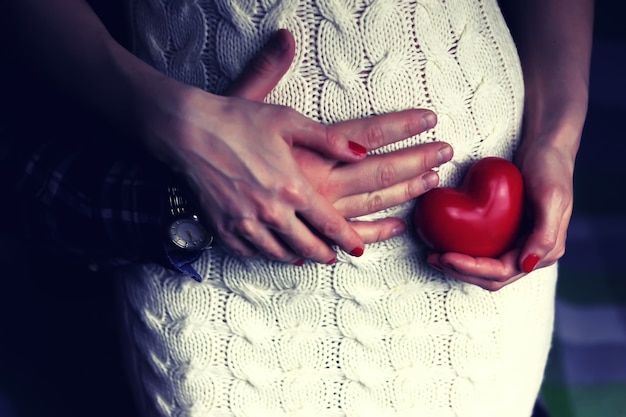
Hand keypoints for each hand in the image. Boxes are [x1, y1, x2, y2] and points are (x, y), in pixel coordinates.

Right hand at [137, 30, 440, 264]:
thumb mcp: (289, 121)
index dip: (347, 239)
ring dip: (296, 257)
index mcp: (293, 188)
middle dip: (325, 255)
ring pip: (279, 254)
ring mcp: (245, 224)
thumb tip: (362, 152)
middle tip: (333, 257)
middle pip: (307, 246)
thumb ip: (329, 140)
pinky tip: (269, 251)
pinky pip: (249, 253)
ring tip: (305, 257)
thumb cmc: (238, 121)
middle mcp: (272, 212)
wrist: (188, 130)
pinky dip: (264, 255)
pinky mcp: (222, 228)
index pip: (330, 224)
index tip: (358, 248)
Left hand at [426, 142, 574, 290]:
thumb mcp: (552, 198)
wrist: (546, 147)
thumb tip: (526, 265)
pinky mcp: (505, 231)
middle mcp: (530, 253)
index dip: (472, 269)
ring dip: (459, 266)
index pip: (502, 273)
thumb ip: (544, 235)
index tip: (446, 257)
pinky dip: (463, 250)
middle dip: (461, 271)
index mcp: (544, 252)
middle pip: (490, 276)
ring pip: (484, 267)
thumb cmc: (551, 168)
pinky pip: (481, 249)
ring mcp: (517, 243)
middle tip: (434, 258)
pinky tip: (443, 242)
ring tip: (433, 255)